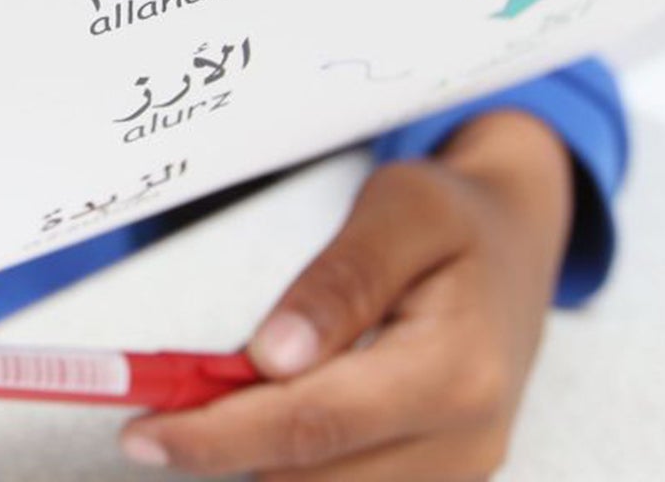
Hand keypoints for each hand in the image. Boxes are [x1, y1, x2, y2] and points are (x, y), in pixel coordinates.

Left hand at [120, 110, 574, 480]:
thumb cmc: (457, 215)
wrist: (520, 241)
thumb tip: (271, 355)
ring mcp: (460, 469)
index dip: (218, 435)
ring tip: (218, 395)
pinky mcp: (442, 477)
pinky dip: (295, 460)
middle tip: (159, 405)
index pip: (317, 423)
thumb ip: (340, 280)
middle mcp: (467, 438)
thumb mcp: (402, 209)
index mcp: (457, 371)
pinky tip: (268, 415)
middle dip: (225, 444)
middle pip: (313, 474)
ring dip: (258, 453)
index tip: (143, 431)